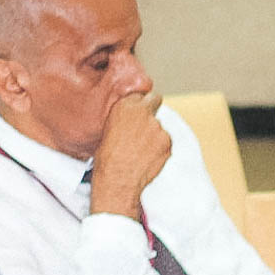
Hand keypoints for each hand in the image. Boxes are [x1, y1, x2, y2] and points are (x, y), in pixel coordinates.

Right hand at [87, 92, 171, 220]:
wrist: (117, 179)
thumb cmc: (106, 158)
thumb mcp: (107, 129)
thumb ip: (124, 116)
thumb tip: (133, 116)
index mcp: (125, 106)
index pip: (144, 94)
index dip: (143, 103)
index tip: (142, 110)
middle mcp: (144, 112)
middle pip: (155, 103)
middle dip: (152, 112)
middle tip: (144, 128)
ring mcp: (158, 127)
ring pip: (160, 127)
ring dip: (154, 136)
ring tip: (140, 151)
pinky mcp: (168, 141)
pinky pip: (165, 142)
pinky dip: (159, 149)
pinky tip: (147, 158)